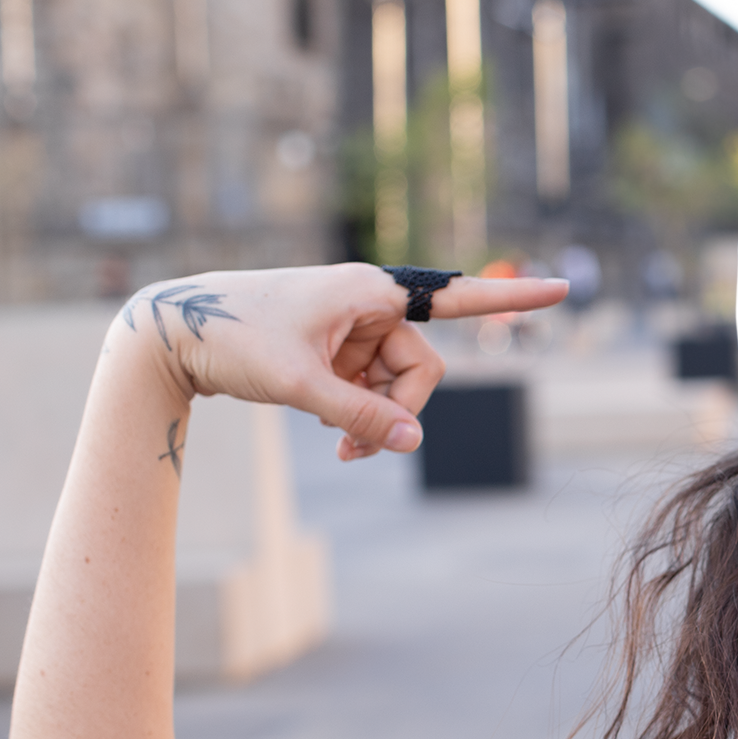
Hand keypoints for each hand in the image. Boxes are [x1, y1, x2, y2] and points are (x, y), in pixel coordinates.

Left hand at [120, 264, 567, 460]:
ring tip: (337, 447)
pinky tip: (331, 435)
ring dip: (374, 420)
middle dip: (398, 410)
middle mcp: (371, 303)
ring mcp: (354, 328)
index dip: (515, 297)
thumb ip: (361, 416)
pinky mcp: (337, 349)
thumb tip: (412, 442)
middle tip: (356, 449)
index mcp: (371, 291)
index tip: (563, 289)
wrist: (173, 334)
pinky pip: (370, 389)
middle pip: (421, 368)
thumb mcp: (299, 386)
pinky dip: (356, 415)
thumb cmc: (233, 339)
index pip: (459, 296)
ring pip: (396, 385)